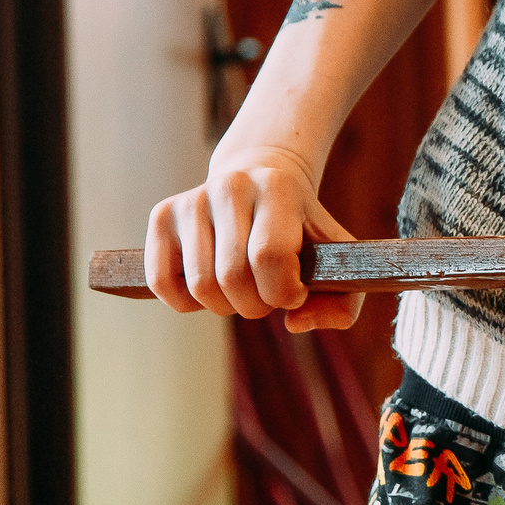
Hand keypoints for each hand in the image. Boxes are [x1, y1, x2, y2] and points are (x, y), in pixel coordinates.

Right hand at [145, 147, 361, 331]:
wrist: (261, 181)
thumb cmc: (301, 227)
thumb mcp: (335, 255)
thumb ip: (342, 301)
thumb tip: (295, 323)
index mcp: (278, 189)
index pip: (270, 257)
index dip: (283, 292)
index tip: (295, 294)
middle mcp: (230, 187)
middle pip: (232, 277)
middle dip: (255, 305)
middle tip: (267, 296)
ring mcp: (191, 200)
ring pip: (200, 286)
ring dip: (224, 306)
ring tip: (243, 291)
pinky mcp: (162, 215)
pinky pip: (162, 282)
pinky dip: (186, 304)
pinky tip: (210, 291)